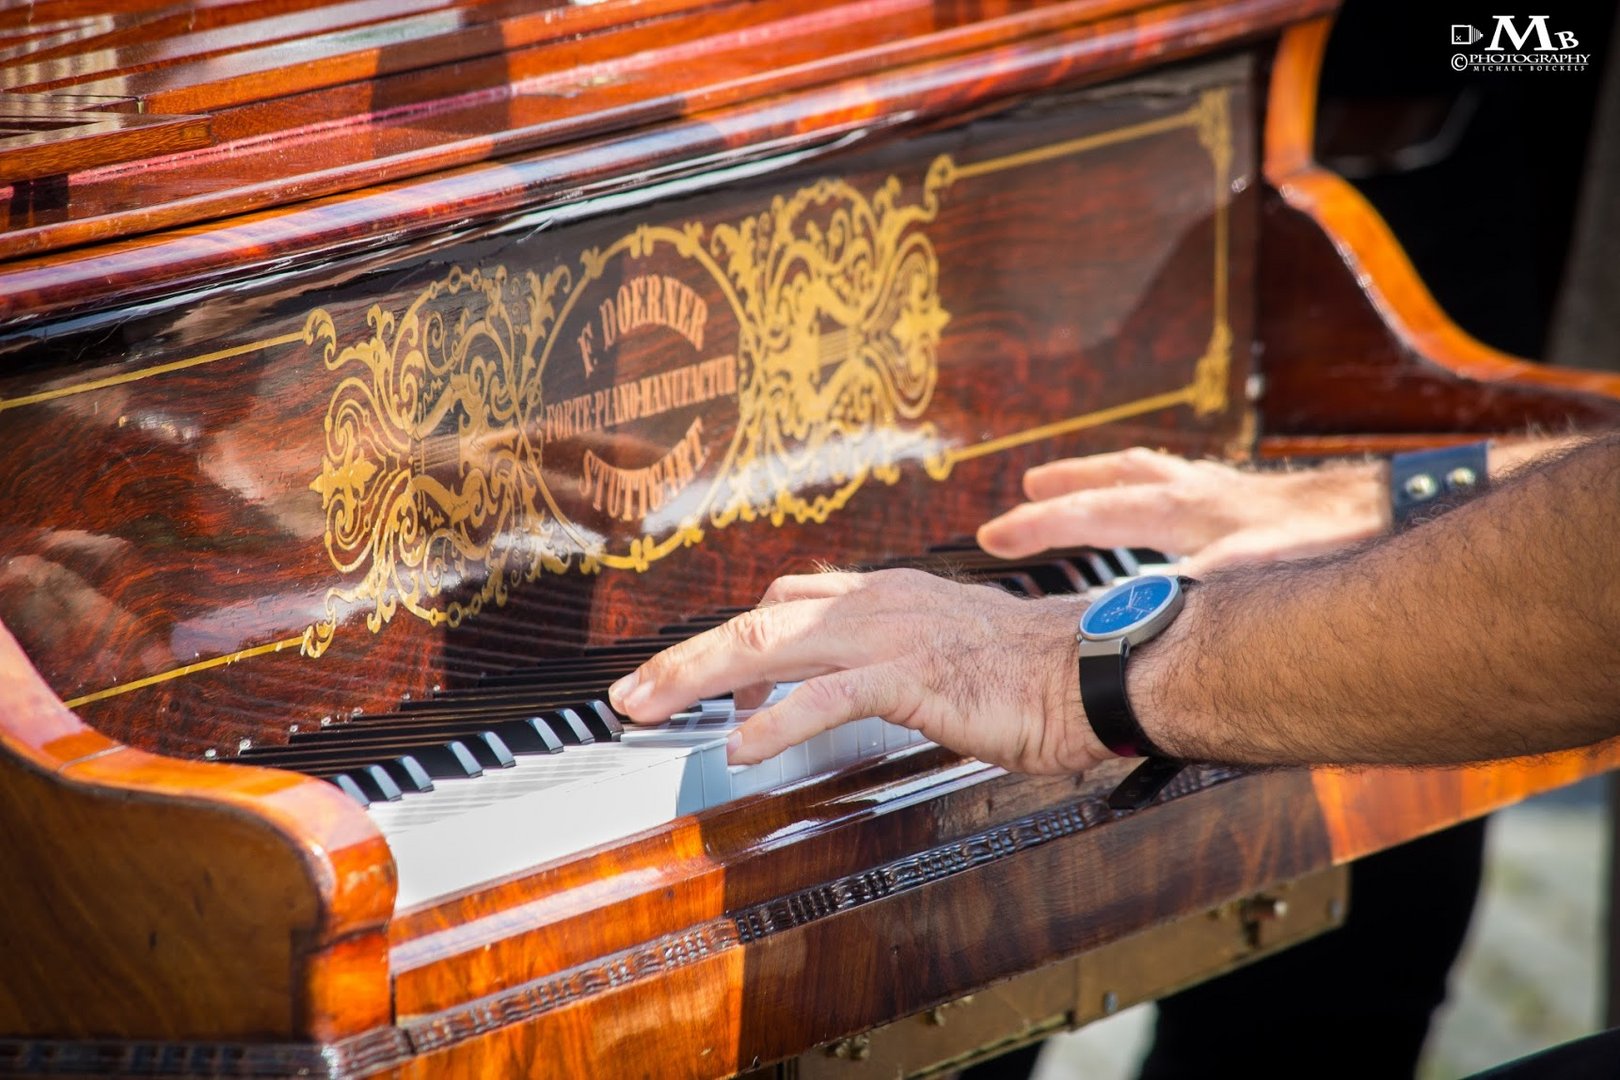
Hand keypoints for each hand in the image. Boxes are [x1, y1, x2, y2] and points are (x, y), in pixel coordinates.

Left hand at [608, 569, 1112, 773]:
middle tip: (630, 694)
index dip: (728, 641)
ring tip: (648, 709)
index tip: (689, 676)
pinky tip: (740, 747)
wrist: (1093, 665)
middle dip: (684, 658)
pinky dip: (778, 722)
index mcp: (881, 595)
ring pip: (769, 645)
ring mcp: (888, 635)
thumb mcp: (941, 648)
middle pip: (754, 620)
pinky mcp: (912, 676)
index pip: (781, 604)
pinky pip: (829, 698)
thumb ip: (881, 660)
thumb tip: (828, 692)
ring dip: (698, 677)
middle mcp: (873, 603)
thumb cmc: (1028, 668)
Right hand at [976, 447, 1386, 573]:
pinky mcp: (1248, 500)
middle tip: (1024, 495)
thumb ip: (1191, 589)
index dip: (1037, 527)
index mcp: (1182, 508)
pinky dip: (1151, 491)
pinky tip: (1163, 514)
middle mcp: (1195, 492)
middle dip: (1063, 489)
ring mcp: (1221, 492)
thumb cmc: (1327, 539)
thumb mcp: (1251, 572)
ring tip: (1073, 484)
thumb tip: (1141, 609)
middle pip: (1112, 480)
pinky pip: (1179, 486)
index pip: (1091, 514)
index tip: (992, 537)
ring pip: (1146, 474)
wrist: (1389, 511)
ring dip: (1102, 479)